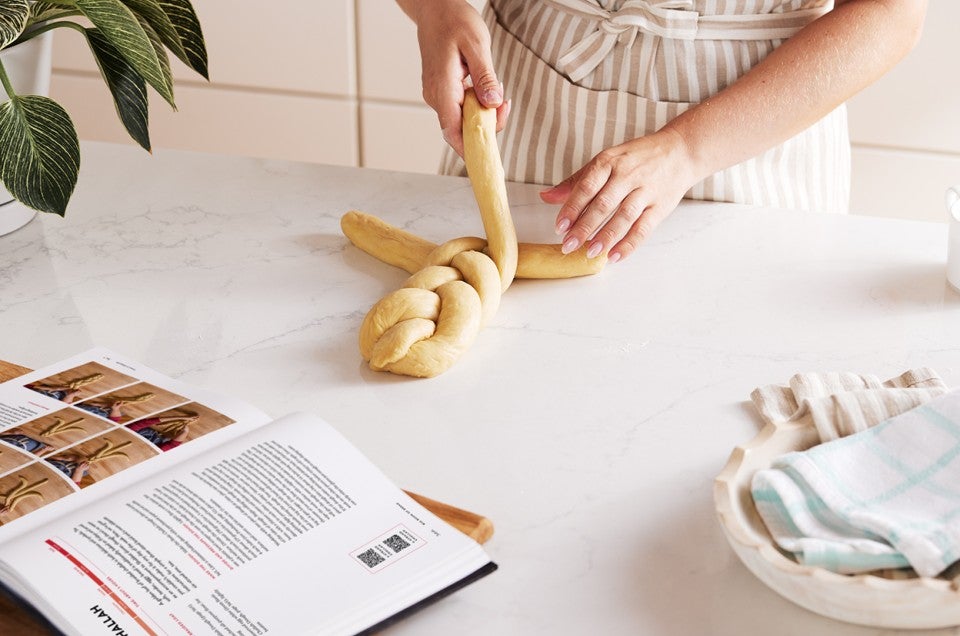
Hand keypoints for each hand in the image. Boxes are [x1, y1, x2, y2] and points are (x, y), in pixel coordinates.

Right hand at [410, 0, 509, 154]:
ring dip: (483, 113)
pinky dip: (477, 104)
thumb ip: (485, 77)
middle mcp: (436, 96)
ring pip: (462, 119)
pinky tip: (487, 88)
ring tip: (497, 90)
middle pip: (460, 129)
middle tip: (505, 104)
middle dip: (486, 126)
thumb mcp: (477, 45)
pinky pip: (460, 107)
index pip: (453, 132)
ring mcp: (437, 94)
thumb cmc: (454, 21)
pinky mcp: (442, 90)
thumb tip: (493, 103)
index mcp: (442, 88)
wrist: (435, 7)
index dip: (471, 149)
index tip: (490, 156)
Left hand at [540, 129, 696, 262]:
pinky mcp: (661, 206)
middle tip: (568, 245)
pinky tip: (614, 256)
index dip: (571, 208)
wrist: (681, 151)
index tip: (559, 227)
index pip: (587, 186)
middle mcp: (628, 175)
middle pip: (603, 204)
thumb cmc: (636, 158)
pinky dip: (629, 244)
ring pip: (623, 217)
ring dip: (606, 237)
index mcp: (610, 162)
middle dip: (584, 227)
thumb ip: (576, 182)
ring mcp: (646, 191)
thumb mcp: (606, 161)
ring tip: (590, 253)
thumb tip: (546, 196)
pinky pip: (643, 228)